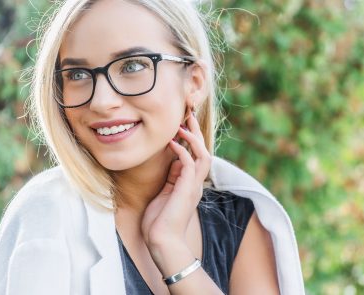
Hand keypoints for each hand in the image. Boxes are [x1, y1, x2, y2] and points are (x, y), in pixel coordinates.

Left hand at [141, 112, 211, 251]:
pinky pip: (189, 164)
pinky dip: (182, 152)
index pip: (197, 157)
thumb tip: (173, 160)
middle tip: (188, 116)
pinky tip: (172, 143)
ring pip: (203, 155)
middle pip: (204, 152)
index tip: (181, 126)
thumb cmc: (159, 222)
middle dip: (196, 133)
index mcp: (191, 185)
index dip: (191, 141)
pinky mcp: (187, 190)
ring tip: (183, 125)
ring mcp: (194, 187)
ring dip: (194, 139)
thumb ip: (172, 178)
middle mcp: (196, 184)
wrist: (162, 242)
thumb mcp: (166, 193)